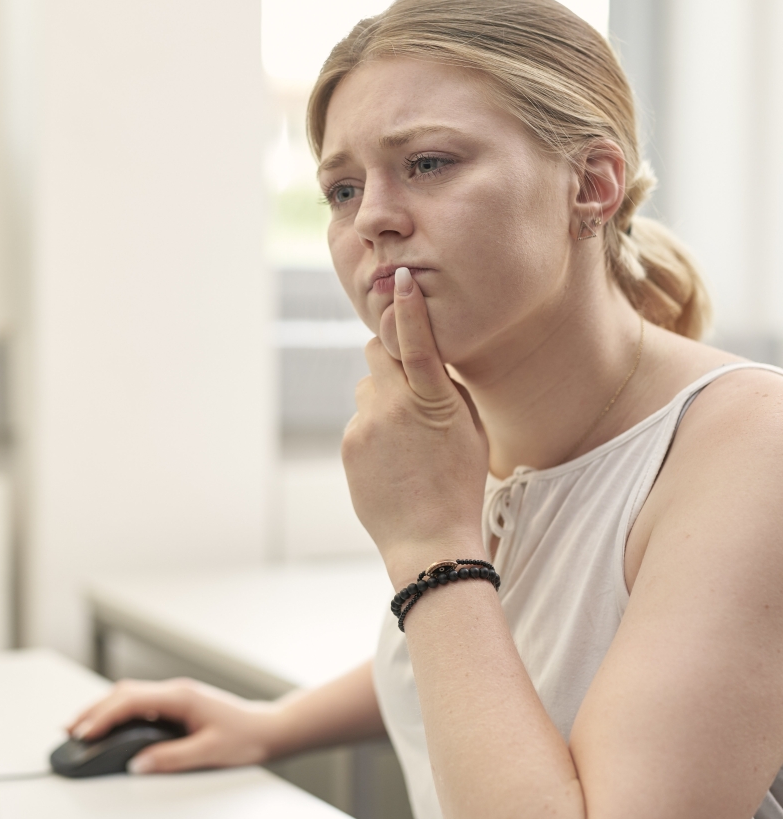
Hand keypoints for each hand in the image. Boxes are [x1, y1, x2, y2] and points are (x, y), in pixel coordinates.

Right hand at [66, 677, 282, 773]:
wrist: (270, 728)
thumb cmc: (246, 737)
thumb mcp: (209, 753)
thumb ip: (171, 759)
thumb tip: (137, 764)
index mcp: (180, 697)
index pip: (130, 700)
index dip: (103, 716)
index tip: (84, 733)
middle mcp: (175, 691)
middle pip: (123, 693)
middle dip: (93, 710)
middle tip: (69, 731)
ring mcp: (175, 695)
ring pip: (129, 694)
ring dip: (103, 709)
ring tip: (81, 728)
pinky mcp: (177, 703)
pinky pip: (139, 701)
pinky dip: (118, 711)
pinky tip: (110, 725)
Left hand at [343, 266, 488, 581]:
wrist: (428, 540)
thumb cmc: (459, 483)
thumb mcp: (469, 429)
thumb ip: (446, 389)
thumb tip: (424, 359)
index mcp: (433, 400)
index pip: (418, 342)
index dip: (409, 309)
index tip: (400, 278)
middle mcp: (393, 406)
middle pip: (378, 353)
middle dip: (390, 356)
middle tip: (408, 383)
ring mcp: (365, 425)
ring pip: (367, 389)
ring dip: (383, 399)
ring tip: (406, 439)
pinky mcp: (349, 444)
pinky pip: (360, 420)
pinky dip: (373, 430)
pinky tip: (392, 460)